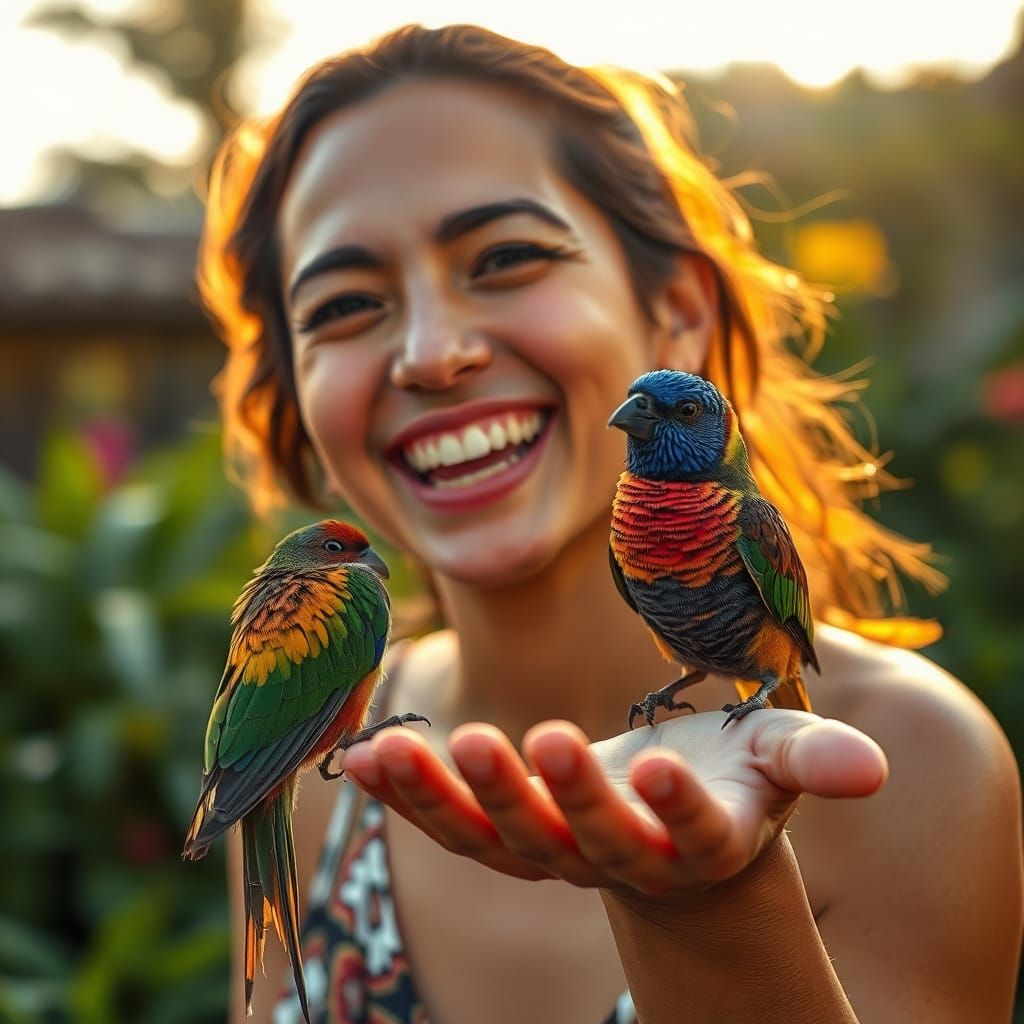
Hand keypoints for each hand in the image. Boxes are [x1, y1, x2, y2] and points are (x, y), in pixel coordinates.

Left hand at [340, 710, 886, 897]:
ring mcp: (555, 854)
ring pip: (498, 841)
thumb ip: (814, 760)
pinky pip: (447, 825)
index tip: (663, 769)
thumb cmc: (729, 776)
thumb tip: (872, 771)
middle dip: (556, 794)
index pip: (692, 834)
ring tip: (404, 751)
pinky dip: (405, 796)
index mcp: (699, 841)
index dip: (680, 807)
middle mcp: (622, 859)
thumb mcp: (775, 761)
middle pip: (584, 840)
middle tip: (527, 740)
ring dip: (450, 797)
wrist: (667, 814)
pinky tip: (359, 757)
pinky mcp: (505, 836)